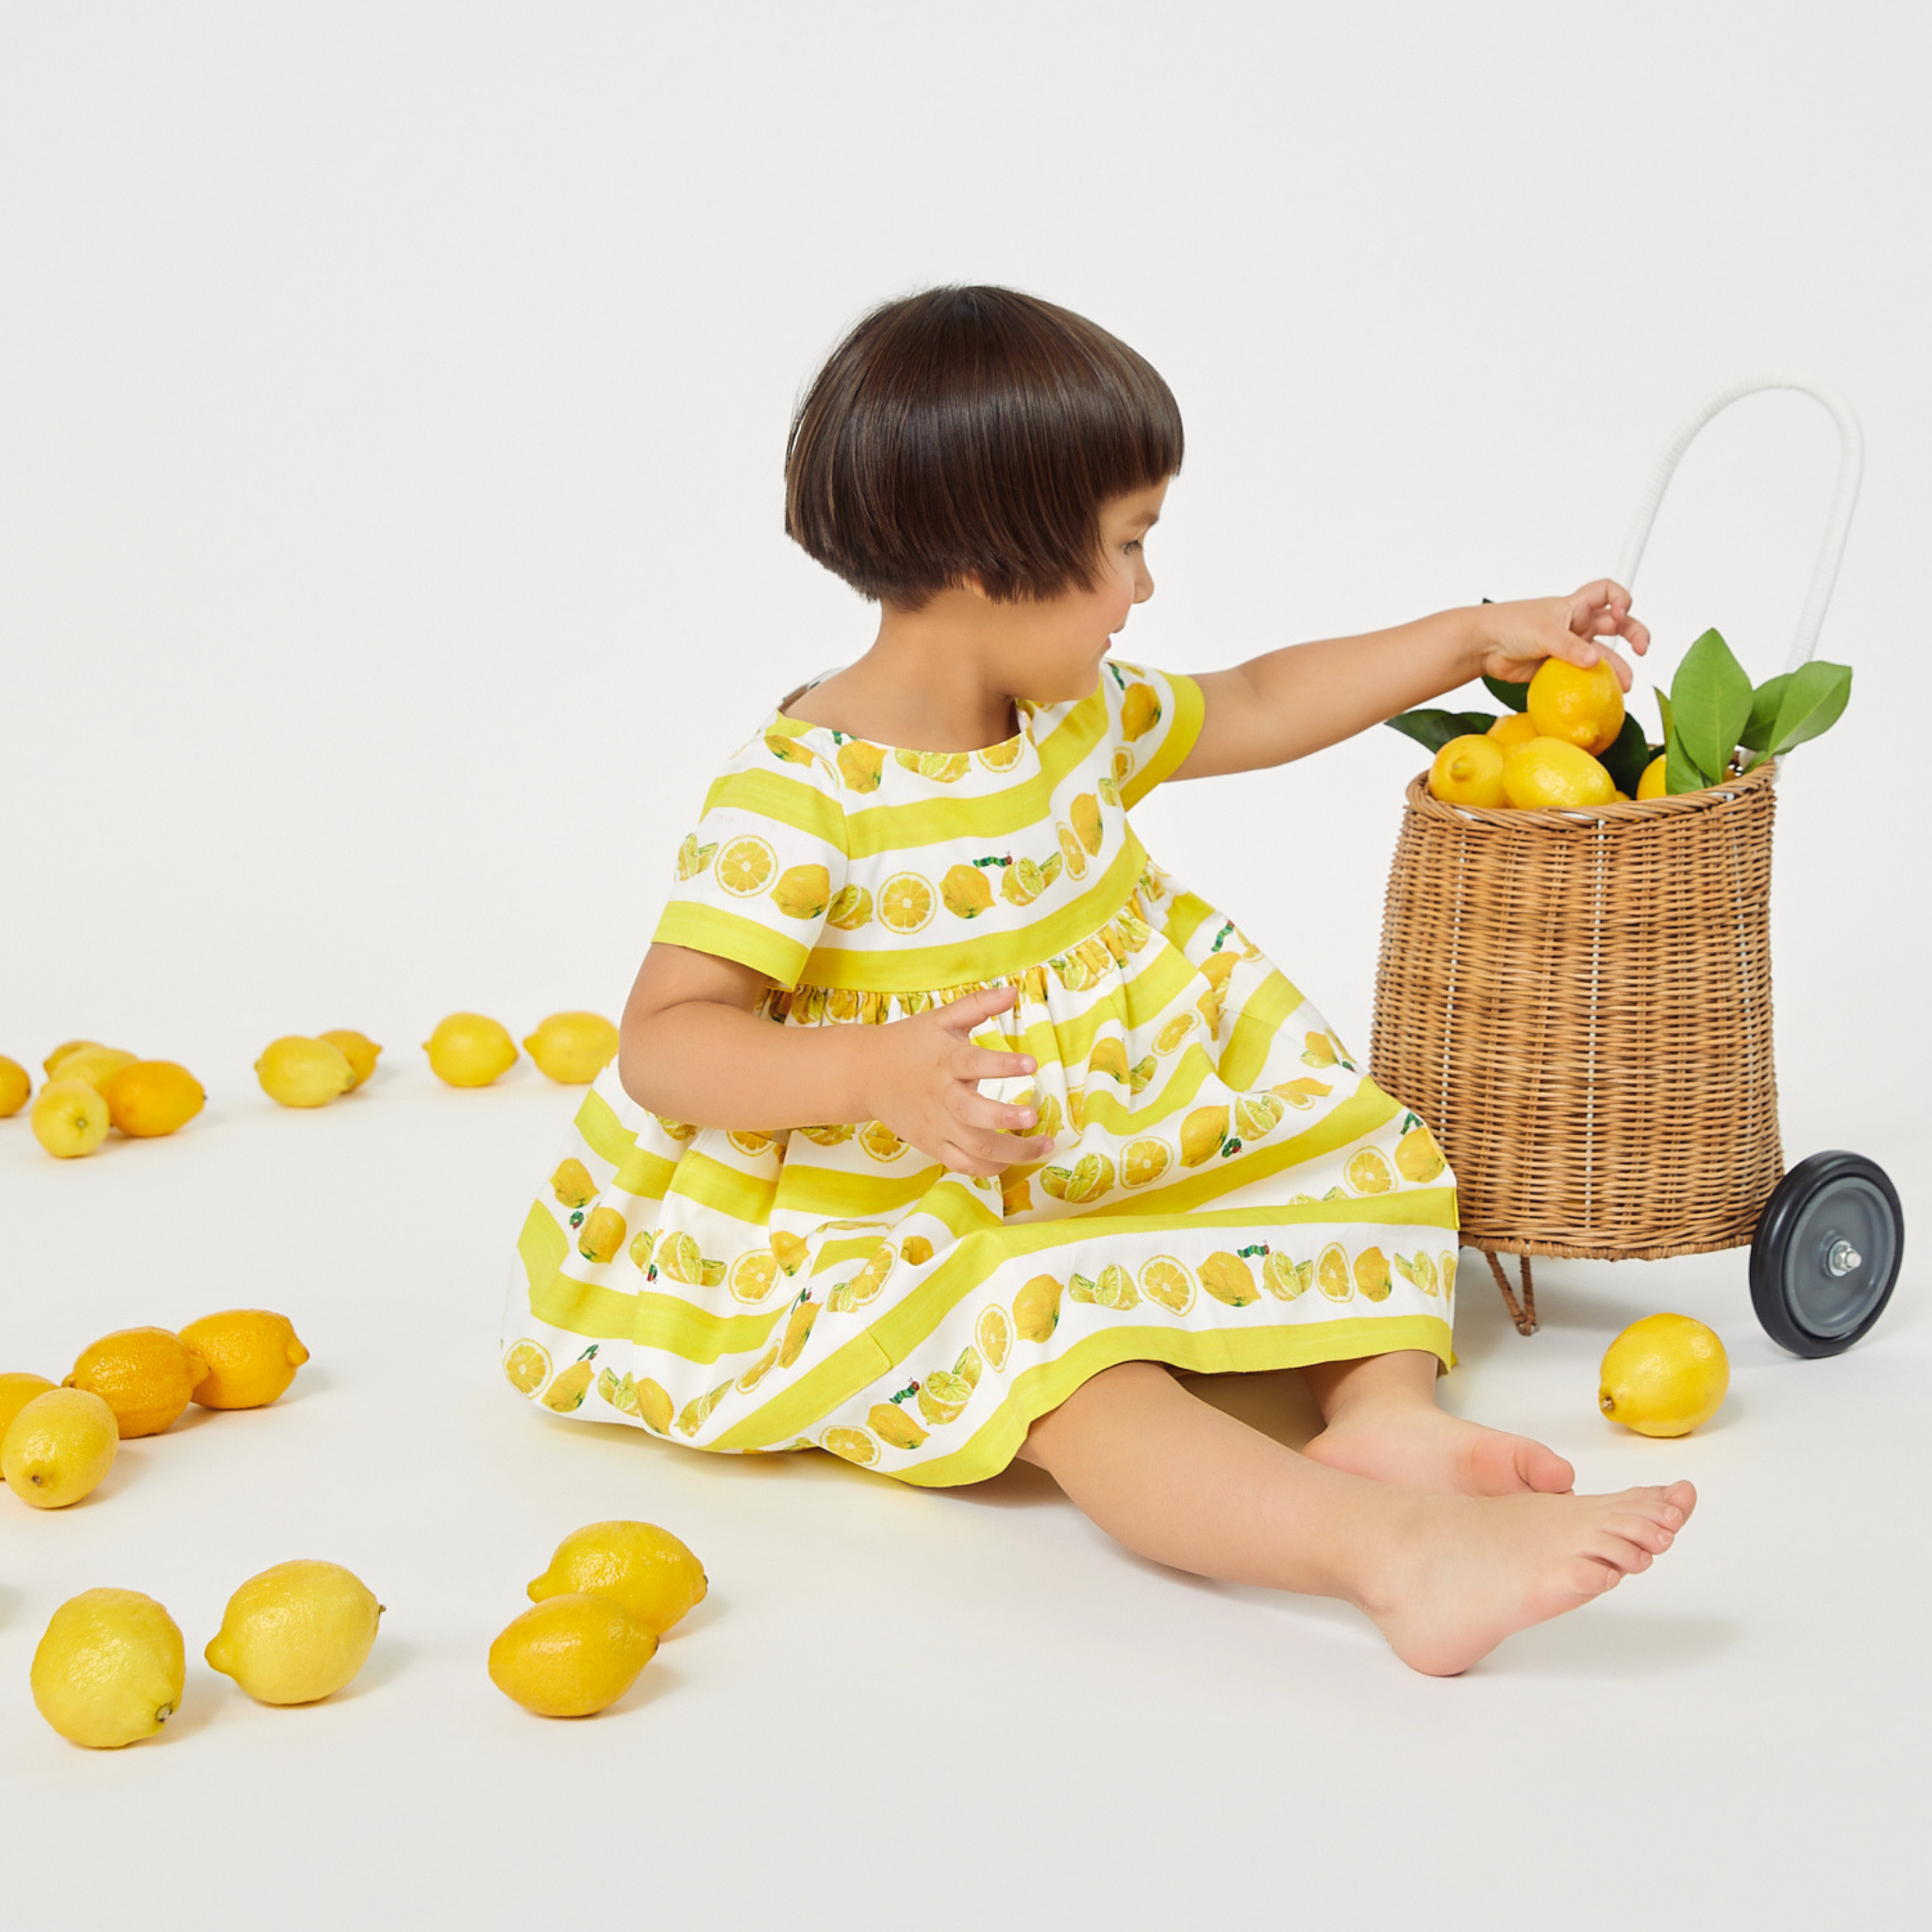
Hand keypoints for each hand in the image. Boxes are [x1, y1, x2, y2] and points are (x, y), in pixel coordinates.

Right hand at [861, 986, 1054, 1176]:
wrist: (866, 1074)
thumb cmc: (911, 1043)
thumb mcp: (941, 1018)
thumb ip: (978, 1006)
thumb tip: (1013, 991)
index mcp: (945, 1061)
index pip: (974, 1063)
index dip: (1003, 1065)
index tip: (1032, 1064)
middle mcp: (941, 1096)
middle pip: (973, 1114)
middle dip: (1004, 1117)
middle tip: (1033, 1116)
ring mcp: (936, 1125)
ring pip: (974, 1147)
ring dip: (1012, 1151)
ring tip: (1043, 1145)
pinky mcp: (932, 1144)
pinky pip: (962, 1165)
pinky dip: (989, 1168)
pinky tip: (1012, 1160)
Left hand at [1474, 580, 1651, 689]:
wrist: (1484, 646)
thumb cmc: (1510, 626)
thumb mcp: (1544, 632)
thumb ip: (1570, 647)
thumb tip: (1595, 661)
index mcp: (1575, 606)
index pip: (1607, 592)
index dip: (1621, 597)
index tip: (1623, 611)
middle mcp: (1577, 624)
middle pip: (1616, 624)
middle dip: (1634, 633)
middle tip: (1642, 649)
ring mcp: (1570, 647)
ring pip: (1603, 655)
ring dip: (1617, 667)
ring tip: (1625, 686)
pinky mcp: (1560, 667)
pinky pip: (1584, 675)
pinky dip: (1595, 684)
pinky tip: (1604, 695)